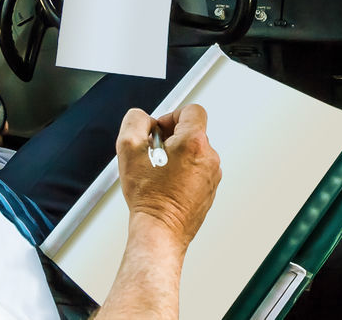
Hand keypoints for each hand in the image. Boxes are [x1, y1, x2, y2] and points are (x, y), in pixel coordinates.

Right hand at [116, 105, 220, 252]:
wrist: (160, 230)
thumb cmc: (148, 196)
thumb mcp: (128, 149)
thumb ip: (135, 122)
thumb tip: (144, 118)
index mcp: (194, 142)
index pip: (191, 110)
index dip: (171, 116)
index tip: (159, 131)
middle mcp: (209, 156)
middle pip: (193, 132)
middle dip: (172, 139)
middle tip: (153, 155)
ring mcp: (212, 174)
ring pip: (195, 153)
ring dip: (177, 157)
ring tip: (158, 174)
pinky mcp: (210, 189)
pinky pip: (198, 172)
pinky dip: (183, 174)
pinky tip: (166, 186)